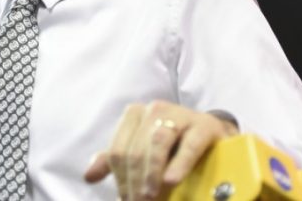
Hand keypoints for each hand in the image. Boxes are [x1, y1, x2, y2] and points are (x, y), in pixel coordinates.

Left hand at [83, 101, 237, 199]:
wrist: (212, 135)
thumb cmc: (171, 145)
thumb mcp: (142, 151)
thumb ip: (114, 162)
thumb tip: (89, 176)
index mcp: (134, 115)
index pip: (117, 151)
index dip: (119, 180)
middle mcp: (153, 110)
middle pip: (135, 150)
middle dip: (134, 183)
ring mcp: (179, 114)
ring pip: (156, 143)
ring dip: (151, 174)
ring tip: (150, 197)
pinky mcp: (203, 125)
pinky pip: (188, 146)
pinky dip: (178, 164)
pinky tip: (172, 180)